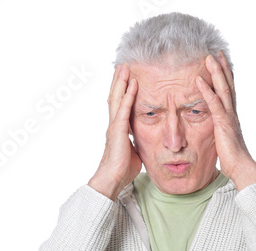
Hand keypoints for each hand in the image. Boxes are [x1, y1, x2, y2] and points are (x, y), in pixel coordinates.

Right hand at [88, 64, 141, 199]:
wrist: (112, 180)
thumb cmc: (123, 169)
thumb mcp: (134, 151)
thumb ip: (137, 142)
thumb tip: (143, 141)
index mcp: (118, 129)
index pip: (119, 105)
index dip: (122, 90)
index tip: (126, 77)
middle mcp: (114, 124)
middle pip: (115, 97)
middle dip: (119, 81)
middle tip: (123, 65)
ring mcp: (114, 127)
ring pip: (116, 99)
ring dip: (121, 82)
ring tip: (124, 68)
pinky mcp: (118, 131)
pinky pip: (123, 110)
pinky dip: (128, 96)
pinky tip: (132, 85)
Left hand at [196, 52, 255, 190]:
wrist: (241, 167)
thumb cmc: (232, 158)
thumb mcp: (222, 140)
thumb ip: (219, 131)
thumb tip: (215, 130)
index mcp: (231, 116)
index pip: (229, 91)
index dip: (225, 76)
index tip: (221, 63)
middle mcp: (232, 113)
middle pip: (228, 85)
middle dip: (222, 68)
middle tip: (216, 52)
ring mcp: (228, 117)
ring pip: (223, 89)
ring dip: (216, 72)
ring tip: (209, 57)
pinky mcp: (222, 123)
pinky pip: (214, 104)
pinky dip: (206, 91)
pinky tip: (199, 80)